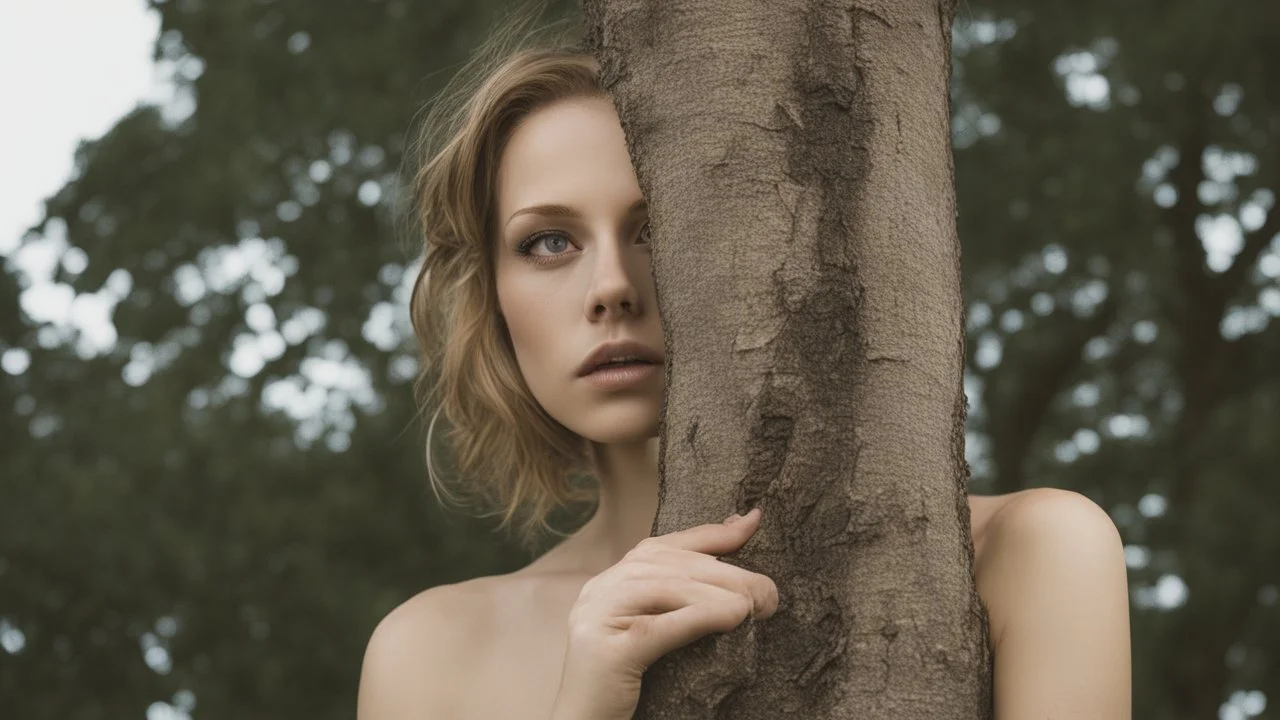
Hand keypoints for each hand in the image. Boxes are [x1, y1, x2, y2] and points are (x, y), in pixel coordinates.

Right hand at [550, 509, 777, 719]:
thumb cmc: (621, 686)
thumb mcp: (653, 634)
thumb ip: (680, 604)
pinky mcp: (605, 652)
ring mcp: (598, 616)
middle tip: (769, 592)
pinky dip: (702, 616)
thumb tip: (738, 584)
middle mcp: (600, 590)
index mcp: (610, 581)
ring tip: (758, 604)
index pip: (664, 546)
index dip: (711, 533)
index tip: (752, 521)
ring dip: (722, 592)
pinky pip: (661, 627)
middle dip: (728, 572)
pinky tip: (734, 617)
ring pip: (668, 589)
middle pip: (672, 565)